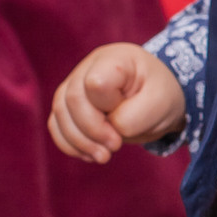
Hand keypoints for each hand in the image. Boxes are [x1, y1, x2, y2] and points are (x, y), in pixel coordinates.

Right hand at [48, 43, 187, 162]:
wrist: (156, 97)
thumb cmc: (159, 95)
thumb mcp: (159, 103)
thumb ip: (133, 116)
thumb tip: (109, 128)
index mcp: (115, 59)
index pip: (95, 83)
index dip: (106, 109)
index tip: (125, 125)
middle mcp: (89, 67)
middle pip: (72, 99)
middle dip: (91, 131)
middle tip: (114, 147)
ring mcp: (75, 84)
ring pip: (60, 113)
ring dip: (79, 142)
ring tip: (103, 157)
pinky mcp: (69, 104)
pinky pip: (56, 124)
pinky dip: (69, 145)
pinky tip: (89, 154)